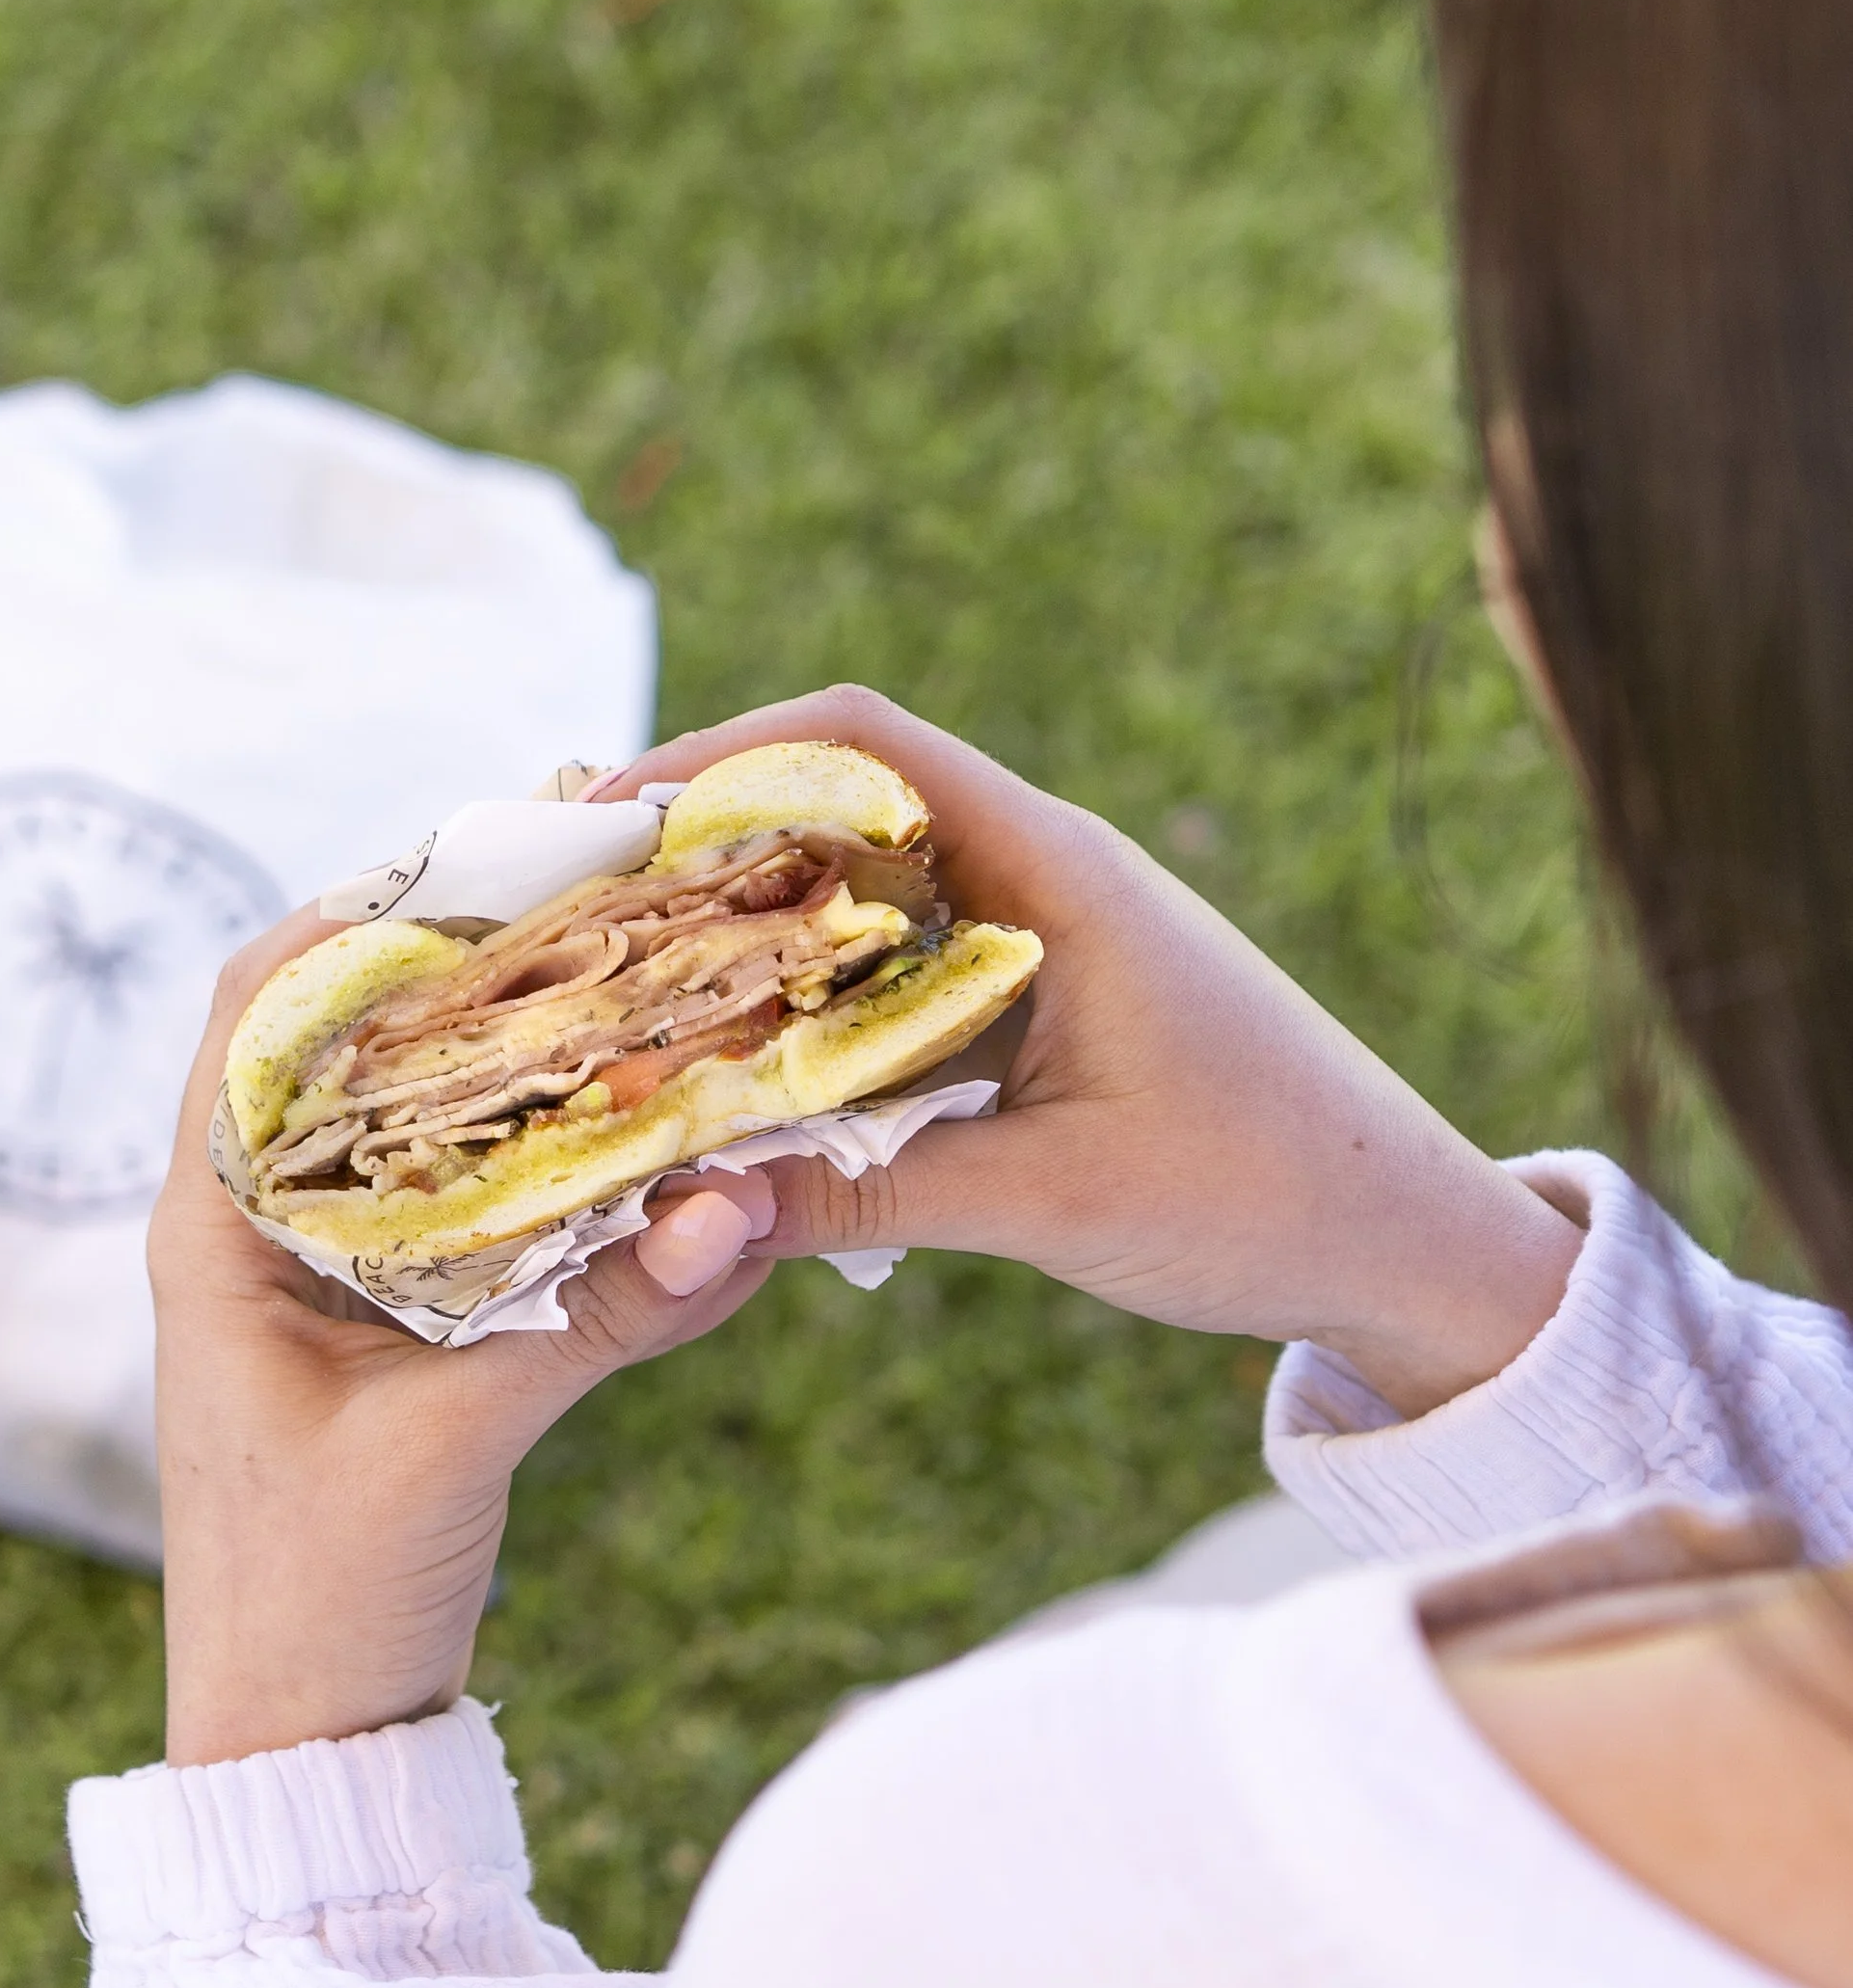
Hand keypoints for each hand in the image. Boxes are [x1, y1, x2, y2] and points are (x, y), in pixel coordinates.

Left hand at [149, 910, 776, 1765]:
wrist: (304, 1739)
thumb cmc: (317, 1594)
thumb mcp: (454, 1442)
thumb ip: (593, 1319)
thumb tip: (736, 1207)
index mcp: (214, 1226)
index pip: (258, 1011)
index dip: (360, 922)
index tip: (490, 870)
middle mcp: (256, 1228)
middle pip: (346, 1043)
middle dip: (462, 972)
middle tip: (593, 914)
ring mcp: (323, 1278)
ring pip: (415, 1121)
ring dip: (507, 1060)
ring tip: (623, 995)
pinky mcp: (389, 1329)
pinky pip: (465, 1205)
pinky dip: (539, 1159)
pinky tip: (628, 1138)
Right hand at [593, 685, 1582, 1415]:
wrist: (1410, 1245)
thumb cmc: (1266, 1200)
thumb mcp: (1051, 1200)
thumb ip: (868, 1197)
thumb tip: (692, 1204)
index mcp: (1060, 871)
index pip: (860, 742)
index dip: (719, 752)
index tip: (603, 815)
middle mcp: (1048, 876)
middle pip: (842, 806)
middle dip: (703, 845)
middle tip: (578, 915)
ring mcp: (1051, 936)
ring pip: (868, 895)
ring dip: (756, 929)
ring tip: (631, 989)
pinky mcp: (1052, 1000)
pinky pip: (906, 971)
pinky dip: (818, 1000)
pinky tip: (750, 1066)